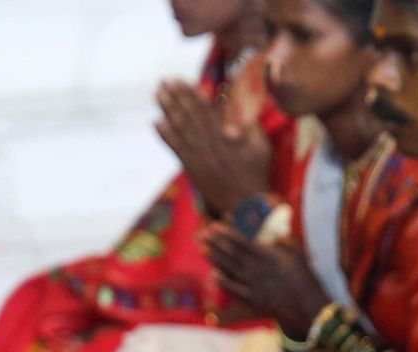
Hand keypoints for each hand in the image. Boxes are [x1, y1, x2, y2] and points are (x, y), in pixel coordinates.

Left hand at [155, 79, 270, 214]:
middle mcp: (211, 144)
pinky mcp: (191, 167)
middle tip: (166, 80)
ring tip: (158, 93)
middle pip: (191, 116)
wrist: (246, 204)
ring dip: (168, 110)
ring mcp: (199, 156)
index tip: (185, 81)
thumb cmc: (257, 172)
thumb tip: (235, 105)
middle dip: (178, 97)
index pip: (208, 111)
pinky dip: (165, 135)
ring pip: (180, 129)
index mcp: (228, 138)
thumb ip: (249, 125)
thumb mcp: (261, 147)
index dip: (194, 95)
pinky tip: (156, 121)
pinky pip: (175, 149)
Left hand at [203, 225, 330, 333]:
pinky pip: (235, 289)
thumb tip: (279, 235)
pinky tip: (214, 274)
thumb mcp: (300, 258)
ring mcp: (254, 285)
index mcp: (269, 257)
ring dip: (216, 259)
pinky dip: (224, 281)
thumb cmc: (306, 281)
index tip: (216, 225)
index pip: (243, 242)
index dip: (228, 233)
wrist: (308, 307)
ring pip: (230, 269)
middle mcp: (258, 269)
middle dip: (216, 243)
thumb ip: (288, 244)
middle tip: (202, 234)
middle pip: (232, 254)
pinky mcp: (254, 299)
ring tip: (203, 249)